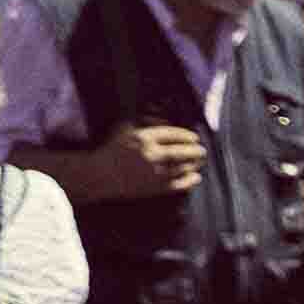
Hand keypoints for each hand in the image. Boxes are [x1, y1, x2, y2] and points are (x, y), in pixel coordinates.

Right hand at [73, 121, 207, 202]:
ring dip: (194, 165)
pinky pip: (177, 184)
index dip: (186, 136)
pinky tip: (196, 177)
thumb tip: (162, 116)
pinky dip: (189, 181)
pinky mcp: (154, 188)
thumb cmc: (112, 149)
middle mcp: (151, 155)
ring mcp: (154, 173)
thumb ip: (143, 121)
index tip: (194, 137)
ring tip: (199, 162)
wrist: (101, 175)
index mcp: (143, 138)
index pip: (172, 134)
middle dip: (194, 151)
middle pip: (180, 152)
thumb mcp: (124, 129)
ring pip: (181, 168)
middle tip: (202, 150)